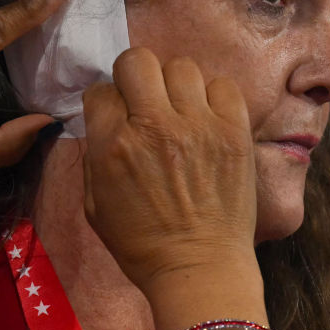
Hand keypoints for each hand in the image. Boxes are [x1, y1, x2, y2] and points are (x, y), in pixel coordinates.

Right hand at [82, 48, 263, 329]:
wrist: (199, 267)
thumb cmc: (141, 244)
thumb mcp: (94, 205)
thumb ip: (95, 157)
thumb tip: (103, 123)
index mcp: (113, 147)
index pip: (100, 91)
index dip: (105, 103)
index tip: (114, 118)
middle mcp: (153, 126)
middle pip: (137, 61)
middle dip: (133, 78)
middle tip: (142, 102)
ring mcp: (198, 125)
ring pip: (180, 67)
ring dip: (173, 86)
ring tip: (179, 112)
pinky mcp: (234, 130)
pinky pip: (221, 85)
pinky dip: (211, 97)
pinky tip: (206, 120)